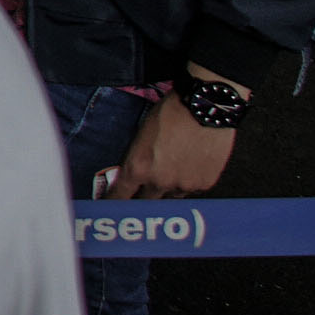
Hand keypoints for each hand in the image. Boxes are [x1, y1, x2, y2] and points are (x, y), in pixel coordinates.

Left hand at [107, 89, 238, 198]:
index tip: (110, 206)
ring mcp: (183, 185)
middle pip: (145, 203)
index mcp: (137, 169)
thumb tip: (132, 174)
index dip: (113, 203)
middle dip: (140, 200)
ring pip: (170, 197)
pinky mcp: (204, 184)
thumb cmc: (170, 114)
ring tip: (169, 173)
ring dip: (166, 190)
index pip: (119, 196)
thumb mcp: (141, 136)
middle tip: (139, 195)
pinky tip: (188, 168)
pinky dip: (187, 183)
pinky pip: (191, 191)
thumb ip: (136, 160)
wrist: (204, 107)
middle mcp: (159, 182)